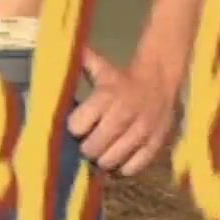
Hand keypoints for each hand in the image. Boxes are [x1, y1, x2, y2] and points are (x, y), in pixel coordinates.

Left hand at [66, 49, 175, 176]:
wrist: (160, 80)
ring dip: (102, 159)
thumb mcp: (101, 68)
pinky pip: (133, 168)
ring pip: (110, 161)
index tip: (76, 126)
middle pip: (91, 148)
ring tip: (103, 151)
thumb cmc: (122, 78)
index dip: (74, 128)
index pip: (77, 126)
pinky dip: (122, 168)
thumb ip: (80, 63)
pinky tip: (119, 158)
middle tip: (88, 143)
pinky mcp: (155, 144)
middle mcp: (123, 115)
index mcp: (107, 95)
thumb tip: (59, 51)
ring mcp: (141, 132)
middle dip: (86, 148)